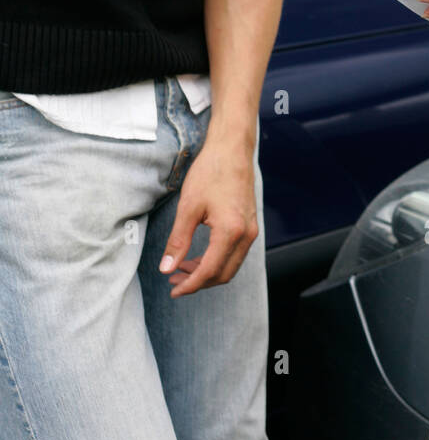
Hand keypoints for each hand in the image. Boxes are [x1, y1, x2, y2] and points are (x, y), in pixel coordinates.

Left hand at [159, 138, 259, 297]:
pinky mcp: (250, 225)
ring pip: (231, 265)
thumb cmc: (211, 172)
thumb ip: (178, 241)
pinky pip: (235, 253)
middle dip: (198, 282)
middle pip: (223, 274)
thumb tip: (167, 268)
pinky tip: (199, 255)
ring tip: (182, 269)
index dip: (190, 284)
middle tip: (174, 280)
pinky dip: (217, 260)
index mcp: (231, 231)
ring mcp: (251, 230)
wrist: (232, 149)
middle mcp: (246, 235)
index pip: (210, 271)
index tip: (173, 290)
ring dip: (207, 272)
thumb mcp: (188, 207)